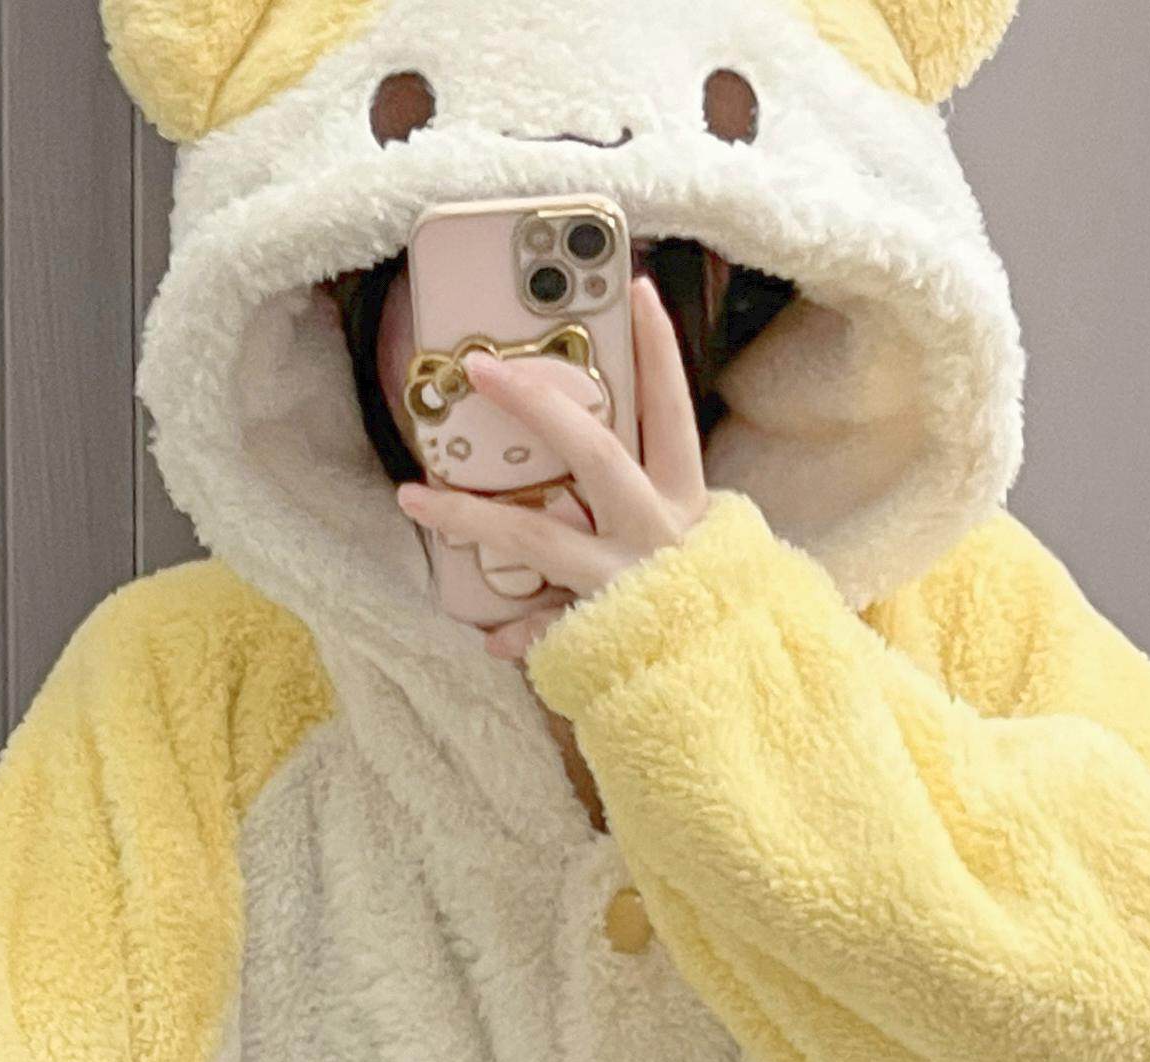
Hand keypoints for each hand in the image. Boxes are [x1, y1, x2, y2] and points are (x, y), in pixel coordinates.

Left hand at [398, 277, 710, 662]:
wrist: (735, 684)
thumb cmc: (708, 604)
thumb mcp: (694, 542)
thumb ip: (644, 502)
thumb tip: (595, 454)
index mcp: (685, 498)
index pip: (671, 409)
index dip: (658, 351)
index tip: (637, 290)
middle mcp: (657, 530)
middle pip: (592, 452)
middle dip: (536, 404)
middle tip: (481, 369)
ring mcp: (626, 578)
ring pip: (537, 535)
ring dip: (470, 515)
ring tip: (414, 497)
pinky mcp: (603, 628)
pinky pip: (549, 626)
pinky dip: (520, 632)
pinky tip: (490, 636)